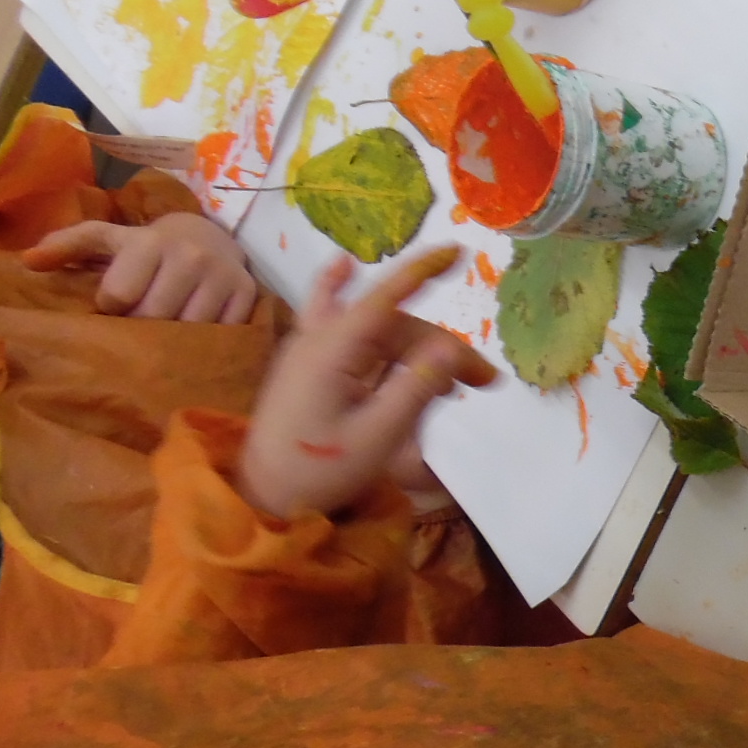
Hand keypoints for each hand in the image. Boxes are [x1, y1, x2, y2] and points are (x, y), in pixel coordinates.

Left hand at [23, 212, 260, 322]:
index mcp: (150, 242)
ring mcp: (223, 276)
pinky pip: (221, 333)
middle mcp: (190, 256)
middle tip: (140, 323)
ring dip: (173, 338)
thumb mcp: (108, 239)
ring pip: (190, 329)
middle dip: (141, 327)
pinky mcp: (247, 294)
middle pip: (154, 317)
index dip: (111, 308)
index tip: (115, 305)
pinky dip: (205, 339)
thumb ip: (68, 246)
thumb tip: (27, 261)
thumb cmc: (146, 245)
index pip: (118, 295)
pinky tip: (194, 331)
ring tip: (167, 330)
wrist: (209, 235)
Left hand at [238, 247, 494, 520]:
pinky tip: (343, 267)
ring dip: (416, 345)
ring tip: (453, 382)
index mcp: (333, 353)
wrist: (264, 496)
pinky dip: (346, 297)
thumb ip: (415, 389)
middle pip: (394, 325)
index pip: (386, 299)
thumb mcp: (378, 436)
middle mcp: (318, 340)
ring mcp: (309, 351)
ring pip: (376, 330)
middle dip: (441, 347)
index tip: (458, 251)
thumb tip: (451, 348)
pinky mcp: (307, 366)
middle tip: (483, 384)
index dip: (422, 271)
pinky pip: (332, 320)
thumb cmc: (320, 471)